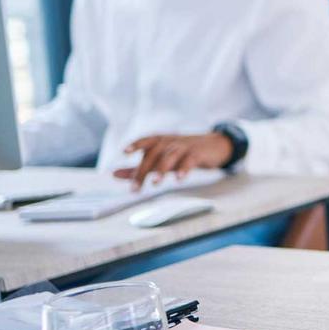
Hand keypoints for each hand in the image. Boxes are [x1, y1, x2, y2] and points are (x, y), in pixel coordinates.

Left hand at [114, 132, 231, 189]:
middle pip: (155, 153)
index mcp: (161, 141)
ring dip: (162, 169)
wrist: (215, 146)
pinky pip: (190, 160)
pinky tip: (179, 179)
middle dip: (144, 170)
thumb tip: (114, 174)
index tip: (125, 152)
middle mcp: (171, 141)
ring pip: (171, 156)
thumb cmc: (183, 153)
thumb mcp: (161, 159)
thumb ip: (139, 167)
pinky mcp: (198, 154)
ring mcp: (185, 147)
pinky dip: (184, 169)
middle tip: (135, 188)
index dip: (136, 145)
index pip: (146, 141)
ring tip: (155, 183)